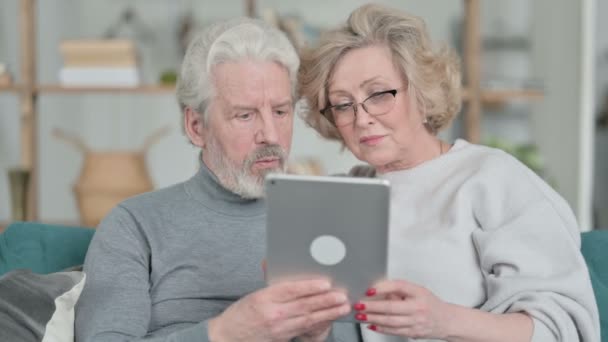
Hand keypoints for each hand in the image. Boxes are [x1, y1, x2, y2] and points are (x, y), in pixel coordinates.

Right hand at [209, 278, 350, 341]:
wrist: (228, 337)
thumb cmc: (242, 314)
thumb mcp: (255, 295)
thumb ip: (274, 284)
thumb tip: (280, 263)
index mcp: (264, 298)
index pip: (291, 290)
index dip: (309, 287)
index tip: (325, 283)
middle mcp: (272, 314)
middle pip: (303, 306)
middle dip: (325, 300)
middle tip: (341, 295)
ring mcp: (278, 328)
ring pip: (308, 319)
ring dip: (328, 313)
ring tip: (342, 307)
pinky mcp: (282, 338)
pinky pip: (304, 330)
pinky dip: (319, 323)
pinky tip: (330, 319)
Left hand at [354, 279, 450, 339]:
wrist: (447, 320)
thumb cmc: (430, 304)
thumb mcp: (418, 291)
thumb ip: (400, 291)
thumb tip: (378, 291)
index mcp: (419, 293)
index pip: (399, 287)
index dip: (382, 288)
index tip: (369, 290)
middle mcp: (418, 308)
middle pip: (391, 307)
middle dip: (372, 307)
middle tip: (359, 305)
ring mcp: (416, 322)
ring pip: (390, 321)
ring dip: (373, 319)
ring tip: (361, 316)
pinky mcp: (413, 333)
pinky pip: (394, 331)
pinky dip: (380, 328)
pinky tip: (371, 325)